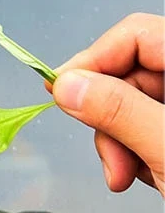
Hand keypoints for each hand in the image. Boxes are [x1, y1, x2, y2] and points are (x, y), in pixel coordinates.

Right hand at [48, 13, 163, 196]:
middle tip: (110, 162)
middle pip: (131, 75)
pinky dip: (137, 154)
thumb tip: (68, 85)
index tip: (60, 92)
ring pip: (133, 107)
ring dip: (120, 144)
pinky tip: (152, 177)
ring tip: (128, 177)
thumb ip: (118, 112)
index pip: (137, 36)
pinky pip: (147, 129)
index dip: (94, 60)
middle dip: (108, 118)